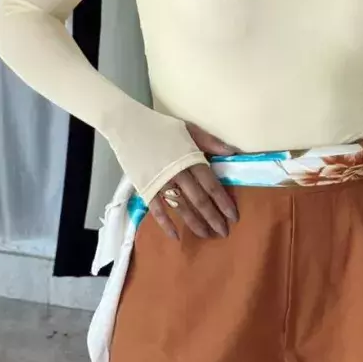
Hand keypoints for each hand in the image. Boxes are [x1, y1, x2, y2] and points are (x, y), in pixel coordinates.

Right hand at [149, 124, 239, 240]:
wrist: (129, 125)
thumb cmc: (161, 127)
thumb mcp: (189, 129)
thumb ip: (211, 142)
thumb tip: (232, 153)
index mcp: (191, 160)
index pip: (212, 186)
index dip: (224, 203)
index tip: (233, 216)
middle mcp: (178, 175)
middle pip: (200, 201)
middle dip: (213, 218)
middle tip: (224, 233)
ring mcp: (161, 183)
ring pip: (181, 208)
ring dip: (195, 224)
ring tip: (207, 235)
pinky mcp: (145, 188)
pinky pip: (157, 210)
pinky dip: (166, 224)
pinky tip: (175, 236)